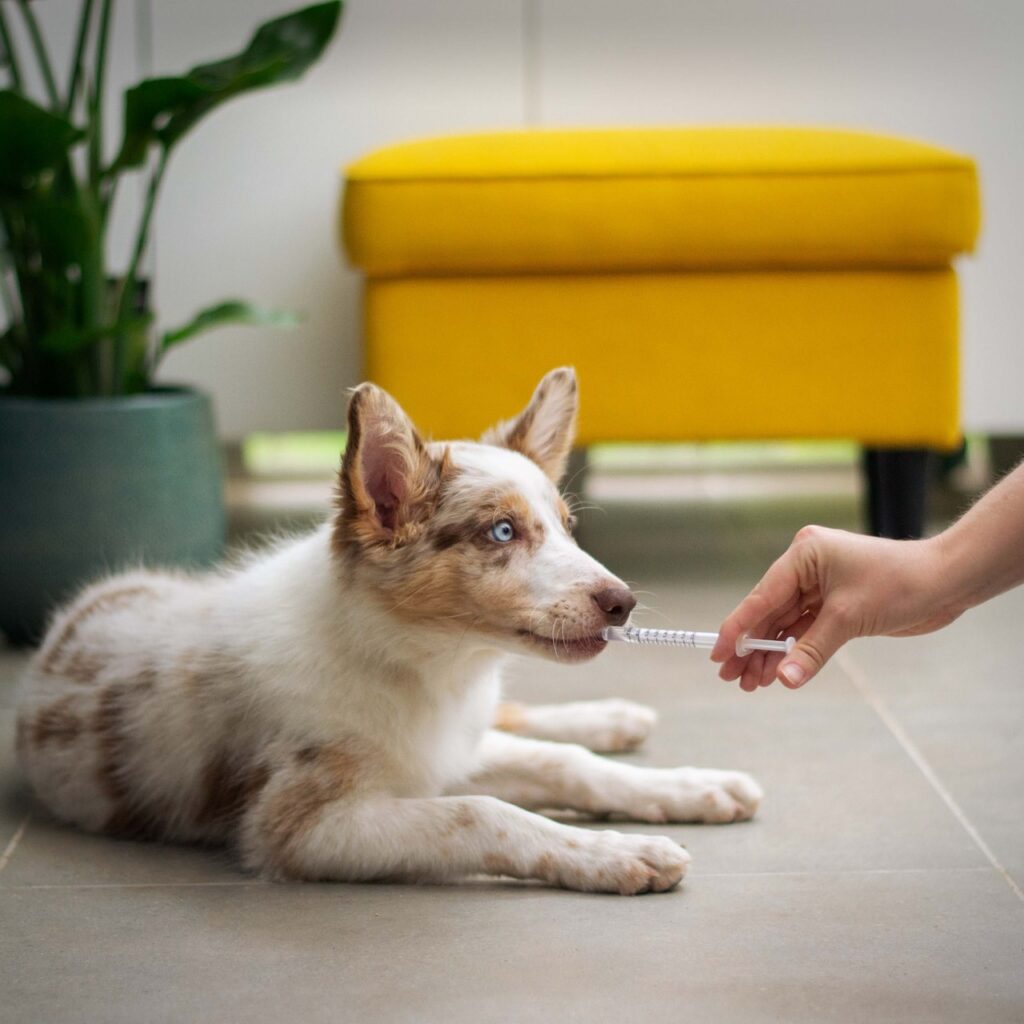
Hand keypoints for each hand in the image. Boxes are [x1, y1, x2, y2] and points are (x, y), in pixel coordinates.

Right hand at [710, 526, 960, 690]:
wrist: (946, 582)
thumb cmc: (901, 583)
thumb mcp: (849, 617)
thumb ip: (812, 649)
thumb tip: (785, 679)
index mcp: (804, 554)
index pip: (762, 596)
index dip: (738, 628)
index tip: (718, 653)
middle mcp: (807, 567)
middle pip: (768, 612)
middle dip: (752, 647)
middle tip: (731, 677)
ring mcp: (820, 585)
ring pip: (784, 624)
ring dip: (770, 654)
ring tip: (751, 684)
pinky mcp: (834, 604)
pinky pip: (804, 630)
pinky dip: (792, 651)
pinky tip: (778, 673)